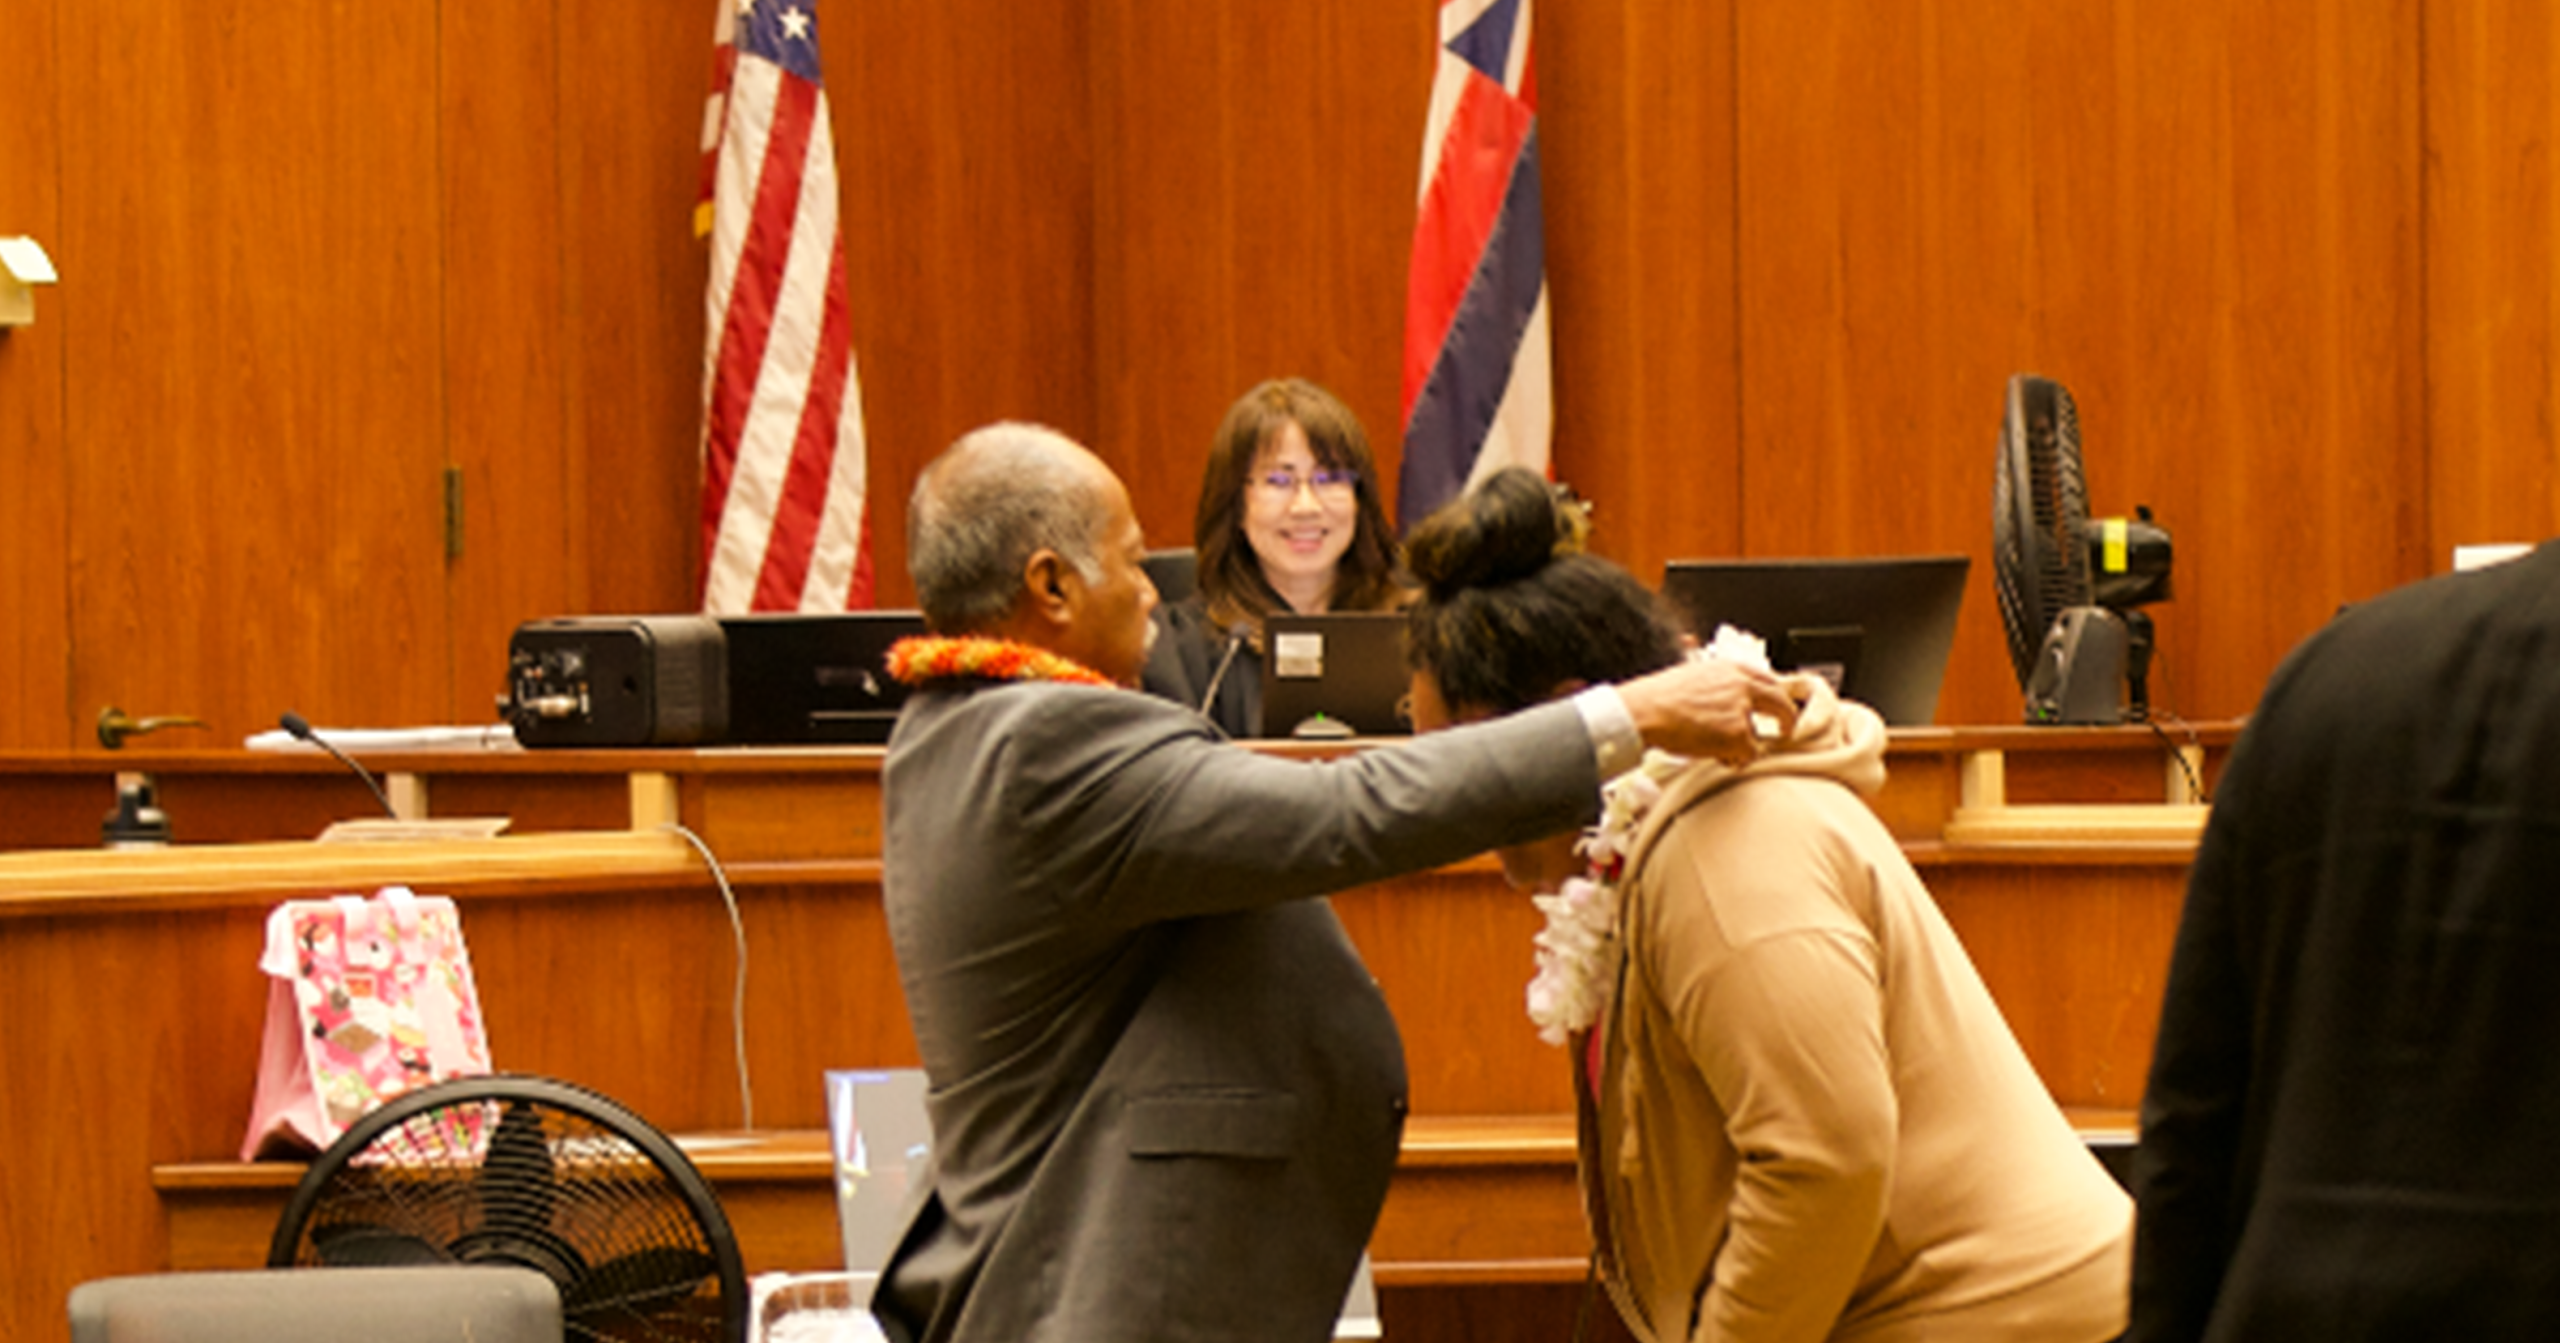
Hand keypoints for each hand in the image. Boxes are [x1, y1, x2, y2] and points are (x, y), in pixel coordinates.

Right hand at [1616, 658, 1798, 766]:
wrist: (1645, 711)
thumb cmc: (1657, 698)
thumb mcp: (1692, 678)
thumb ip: (1716, 686)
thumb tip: (1724, 701)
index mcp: (1729, 668)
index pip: (1767, 678)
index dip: (1775, 695)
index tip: (1777, 705)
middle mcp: (1741, 685)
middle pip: (1780, 701)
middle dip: (1787, 719)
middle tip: (1786, 731)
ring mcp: (1741, 709)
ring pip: (1758, 734)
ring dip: (1744, 745)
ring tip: (1720, 751)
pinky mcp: (1737, 734)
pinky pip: (1748, 753)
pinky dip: (1735, 759)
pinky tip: (1716, 757)